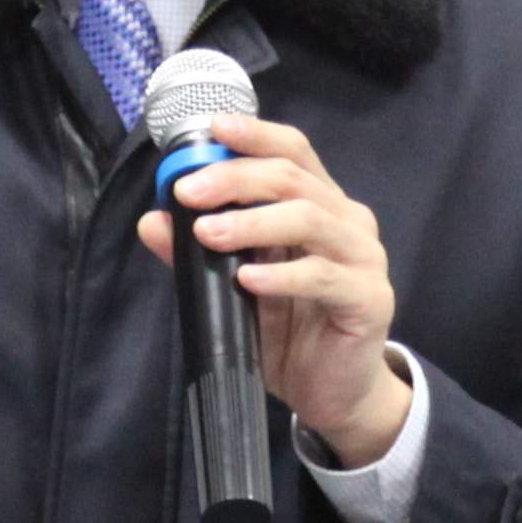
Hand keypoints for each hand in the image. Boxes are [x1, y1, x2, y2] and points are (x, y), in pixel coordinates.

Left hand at [137, 115, 407, 461]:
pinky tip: (246, 279)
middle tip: (187, 192)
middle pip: (294, 178)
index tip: (212, 128)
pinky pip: (323, 277)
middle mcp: (348, 221)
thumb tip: (151, 221)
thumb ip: (196, 254)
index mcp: (320, 205)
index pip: (293, 152)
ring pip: (310, 219)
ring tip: (208, 233)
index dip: (255, 135)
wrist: (334, 394)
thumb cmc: (290, 332)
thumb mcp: (234, 289)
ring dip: (253, 222)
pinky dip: (281, 275)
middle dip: (235, 178)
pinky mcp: (370, 299)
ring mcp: (364, 258)